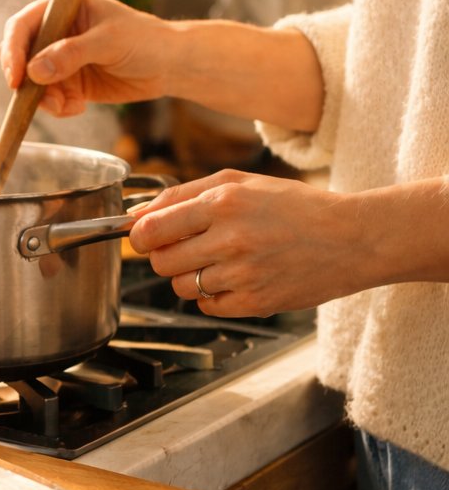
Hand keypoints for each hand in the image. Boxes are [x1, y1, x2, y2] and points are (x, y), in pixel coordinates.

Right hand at [0, 0, 171, 116]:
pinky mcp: (67, 82)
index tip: (17, 77)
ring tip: (68, 106)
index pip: (21, 26)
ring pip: (31, 83)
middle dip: (26, 81)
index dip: (13, 51)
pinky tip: (79, 106)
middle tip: (42, 99)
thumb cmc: (145, 39)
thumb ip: (71, 54)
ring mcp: (59, 58)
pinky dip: (58, 107)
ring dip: (44, 99)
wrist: (169, 66)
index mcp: (61, 6)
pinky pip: (48, 99)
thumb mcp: (109, 42)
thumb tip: (34, 70)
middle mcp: (55, 31)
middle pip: (19, 56)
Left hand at [127, 170, 362, 316]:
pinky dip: (212, 296)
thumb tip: (136, 215)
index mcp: (223, 203)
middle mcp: (230, 239)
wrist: (352, 239)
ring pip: (180, 286)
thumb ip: (182, 194)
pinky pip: (206, 307)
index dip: (139, 236)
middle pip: (159, 262)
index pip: (150, 229)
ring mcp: (243, 274)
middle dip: (164, 255)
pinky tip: (235, 278)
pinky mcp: (255, 303)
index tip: (143, 236)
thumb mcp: (239, 182)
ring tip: (220, 260)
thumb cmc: (293, 206)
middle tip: (187, 247)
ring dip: (189, 276)